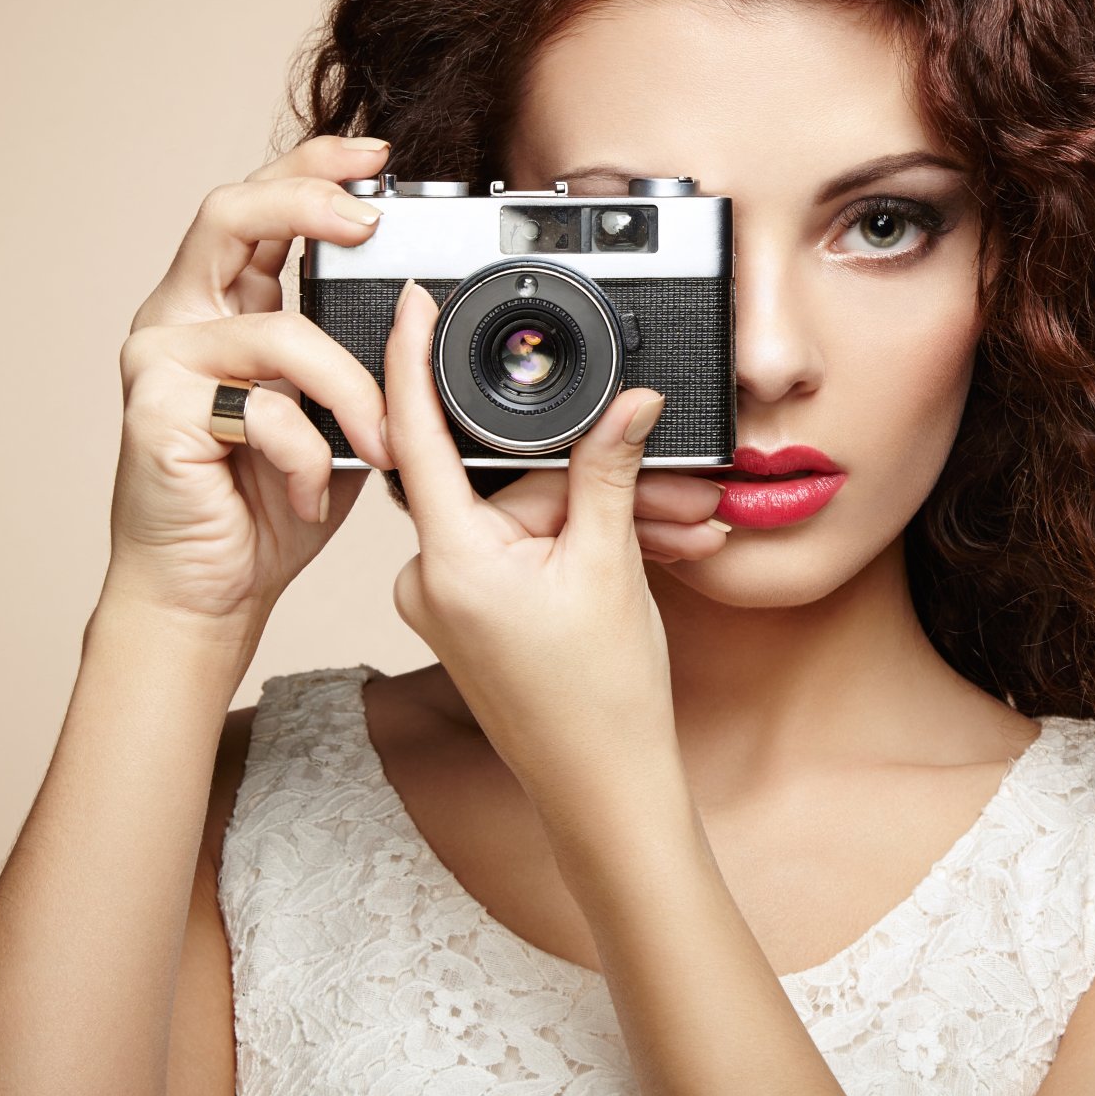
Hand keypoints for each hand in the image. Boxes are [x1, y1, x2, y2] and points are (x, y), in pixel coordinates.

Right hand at [100, 135, 398, 652]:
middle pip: (231, 215)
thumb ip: (356, 357)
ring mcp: (160, 359)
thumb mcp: (334, 414)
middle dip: (308, 202)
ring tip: (381, 445)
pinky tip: (312, 492)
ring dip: (352, 392)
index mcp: (227, 304)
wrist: (211, 590)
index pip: (263, 208)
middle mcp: (184, 316)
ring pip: (279, 333)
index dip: (314, 167)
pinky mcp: (155, 411)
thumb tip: (421, 312)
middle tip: (370, 222)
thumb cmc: (266, 503)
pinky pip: (263, 409)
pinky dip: (307, 455)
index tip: (379, 160)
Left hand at [382, 278, 728, 802]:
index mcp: (449, 560)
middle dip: (589, 474)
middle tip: (668, 482)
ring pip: (528, 518)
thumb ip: (608, 471)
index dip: (415, 358)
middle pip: (507, 480)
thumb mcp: (610, 566)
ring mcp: (453, 600)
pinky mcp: (476, 616)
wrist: (606, 792)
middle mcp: (434, 578)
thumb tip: (627, 403)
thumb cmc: (599, 702)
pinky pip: (526, 551)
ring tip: (679, 531)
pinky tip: (647, 550)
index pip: (416, 432)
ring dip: (602, 518)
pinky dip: (582, 546)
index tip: (417, 303)